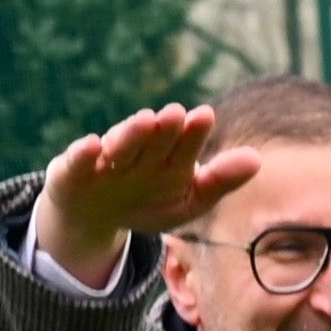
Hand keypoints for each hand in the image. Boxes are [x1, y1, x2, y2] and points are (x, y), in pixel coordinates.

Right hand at [35, 102, 258, 280]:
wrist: (95, 217)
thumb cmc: (147, 202)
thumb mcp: (187, 201)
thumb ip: (219, 181)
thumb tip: (258, 160)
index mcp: (168, 156)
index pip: (185, 143)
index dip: (193, 132)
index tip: (205, 117)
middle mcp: (138, 151)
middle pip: (154, 139)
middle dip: (165, 128)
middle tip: (178, 114)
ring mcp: (105, 159)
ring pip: (121, 144)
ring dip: (132, 134)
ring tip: (146, 122)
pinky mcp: (73, 170)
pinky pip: (79, 160)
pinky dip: (84, 153)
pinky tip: (93, 144)